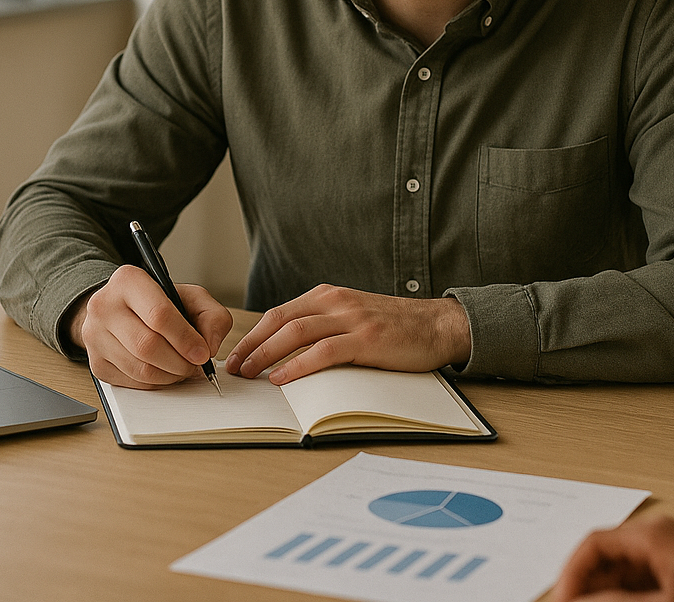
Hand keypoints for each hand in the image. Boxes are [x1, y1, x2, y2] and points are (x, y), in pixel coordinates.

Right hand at [68, 264, 232, 388]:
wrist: (120, 311)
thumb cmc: (158, 304)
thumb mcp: (191, 297)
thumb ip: (212, 316)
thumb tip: (210, 346)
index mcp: (128, 281)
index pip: (158, 314)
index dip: (185, 339)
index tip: (202, 353)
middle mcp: (104, 306)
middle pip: (148, 346)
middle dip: (180, 362)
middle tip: (195, 365)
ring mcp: (95, 336)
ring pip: (140, 369)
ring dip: (170, 376)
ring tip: (182, 368)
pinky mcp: (95, 363)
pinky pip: (132, 383)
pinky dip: (155, 383)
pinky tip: (163, 371)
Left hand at [223, 284, 470, 384]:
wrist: (438, 325)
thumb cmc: (395, 327)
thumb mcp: (353, 317)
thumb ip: (324, 325)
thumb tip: (287, 352)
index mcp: (329, 296)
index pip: (279, 313)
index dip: (254, 335)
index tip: (238, 355)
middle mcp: (336, 302)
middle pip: (280, 320)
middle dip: (252, 345)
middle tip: (235, 367)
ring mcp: (351, 318)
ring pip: (296, 333)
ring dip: (267, 354)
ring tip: (251, 373)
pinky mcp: (366, 339)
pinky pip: (324, 351)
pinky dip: (298, 365)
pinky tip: (282, 378)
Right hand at [551, 513, 673, 601]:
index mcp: (652, 535)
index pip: (592, 546)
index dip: (571, 576)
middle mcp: (658, 541)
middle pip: (605, 563)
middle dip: (588, 591)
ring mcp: (671, 559)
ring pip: (623, 579)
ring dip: (609, 598)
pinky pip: (644, 588)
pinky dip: (630, 601)